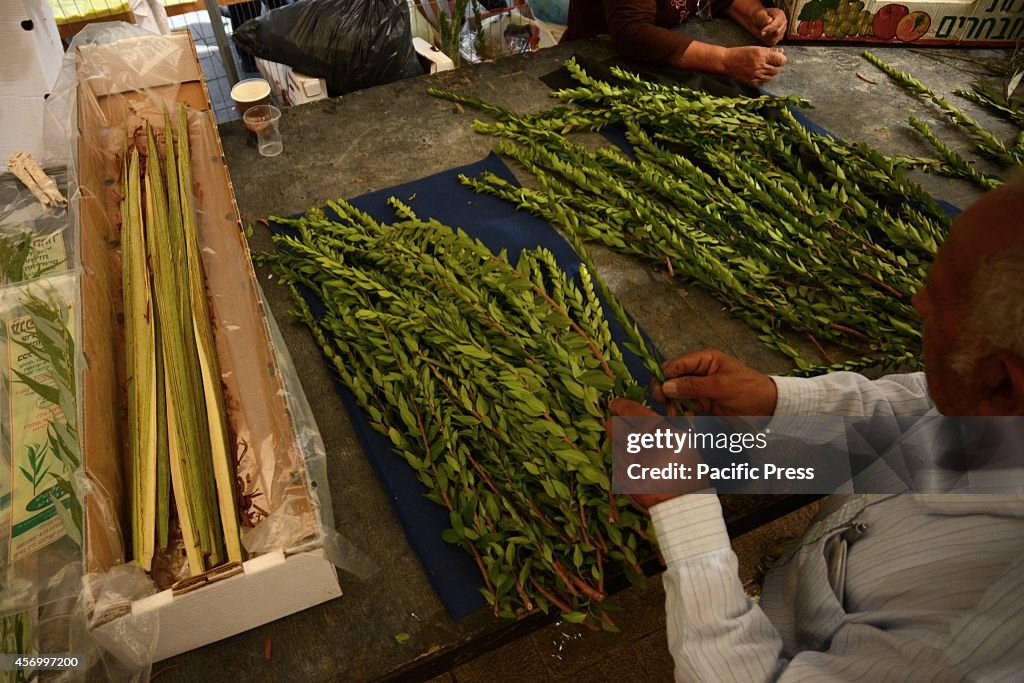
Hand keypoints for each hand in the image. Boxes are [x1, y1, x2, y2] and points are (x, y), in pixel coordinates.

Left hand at [609, 397, 695, 509]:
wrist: (683, 503)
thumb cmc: (689, 472)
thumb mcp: (682, 442)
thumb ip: (662, 427)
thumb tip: (644, 418)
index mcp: (658, 431)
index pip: (630, 410)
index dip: (620, 405)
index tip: (615, 404)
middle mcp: (640, 444)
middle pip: (615, 426)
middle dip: (613, 423)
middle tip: (615, 422)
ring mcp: (629, 461)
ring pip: (615, 444)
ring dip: (619, 443)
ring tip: (632, 449)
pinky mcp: (622, 476)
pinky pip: (617, 462)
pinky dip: (621, 461)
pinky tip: (634, 466)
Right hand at [653, 348, 778, 415]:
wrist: (769, 411)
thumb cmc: (749, 391)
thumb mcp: (721, 386)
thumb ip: (693, 386)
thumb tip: (666, 386)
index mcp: (704, 360)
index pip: (676, 365)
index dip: (664, 377)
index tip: (659, 392)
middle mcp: (698, 373)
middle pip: (672, 380)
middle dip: (666, 392)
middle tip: (665, 405)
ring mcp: (699, 390)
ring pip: (676, 396)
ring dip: (673, 406)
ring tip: (676, 416)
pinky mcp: (702, 405)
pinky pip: (684, 408)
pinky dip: (681, 414)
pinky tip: (684, 420)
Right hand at [721, 46, 786, 85]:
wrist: (726, 62)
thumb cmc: (740, 53)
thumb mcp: (755, 48)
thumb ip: (769, 51)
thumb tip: (781, 52)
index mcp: (762, 55)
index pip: (781, 60)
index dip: (781, 59)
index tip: (779, 58)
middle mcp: (760, 66)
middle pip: (777, 69)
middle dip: (776, 66)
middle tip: (771, 63)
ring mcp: (756, 75)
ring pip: (771, 76)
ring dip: (771, 73)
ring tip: (765, 68)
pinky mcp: (752, 82)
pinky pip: (764, 82)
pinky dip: (764, 78)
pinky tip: (760, 73)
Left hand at [752, 7, 787, 44]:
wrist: (757, 20)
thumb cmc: (758, 16)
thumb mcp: (759, 15)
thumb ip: (763, 18)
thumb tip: (769, 21)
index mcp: (780, 15)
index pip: (777, 24)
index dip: (769, 29)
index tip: (761, 32)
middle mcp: (783, 23)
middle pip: (777, 33)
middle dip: (767, 34)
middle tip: (759, 32)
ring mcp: (782, 31)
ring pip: (775, 39)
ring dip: (766, 38)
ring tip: (761, 32)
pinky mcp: (779, 38)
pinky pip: (772, 43)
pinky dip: (766, 41)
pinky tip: (763, 36)